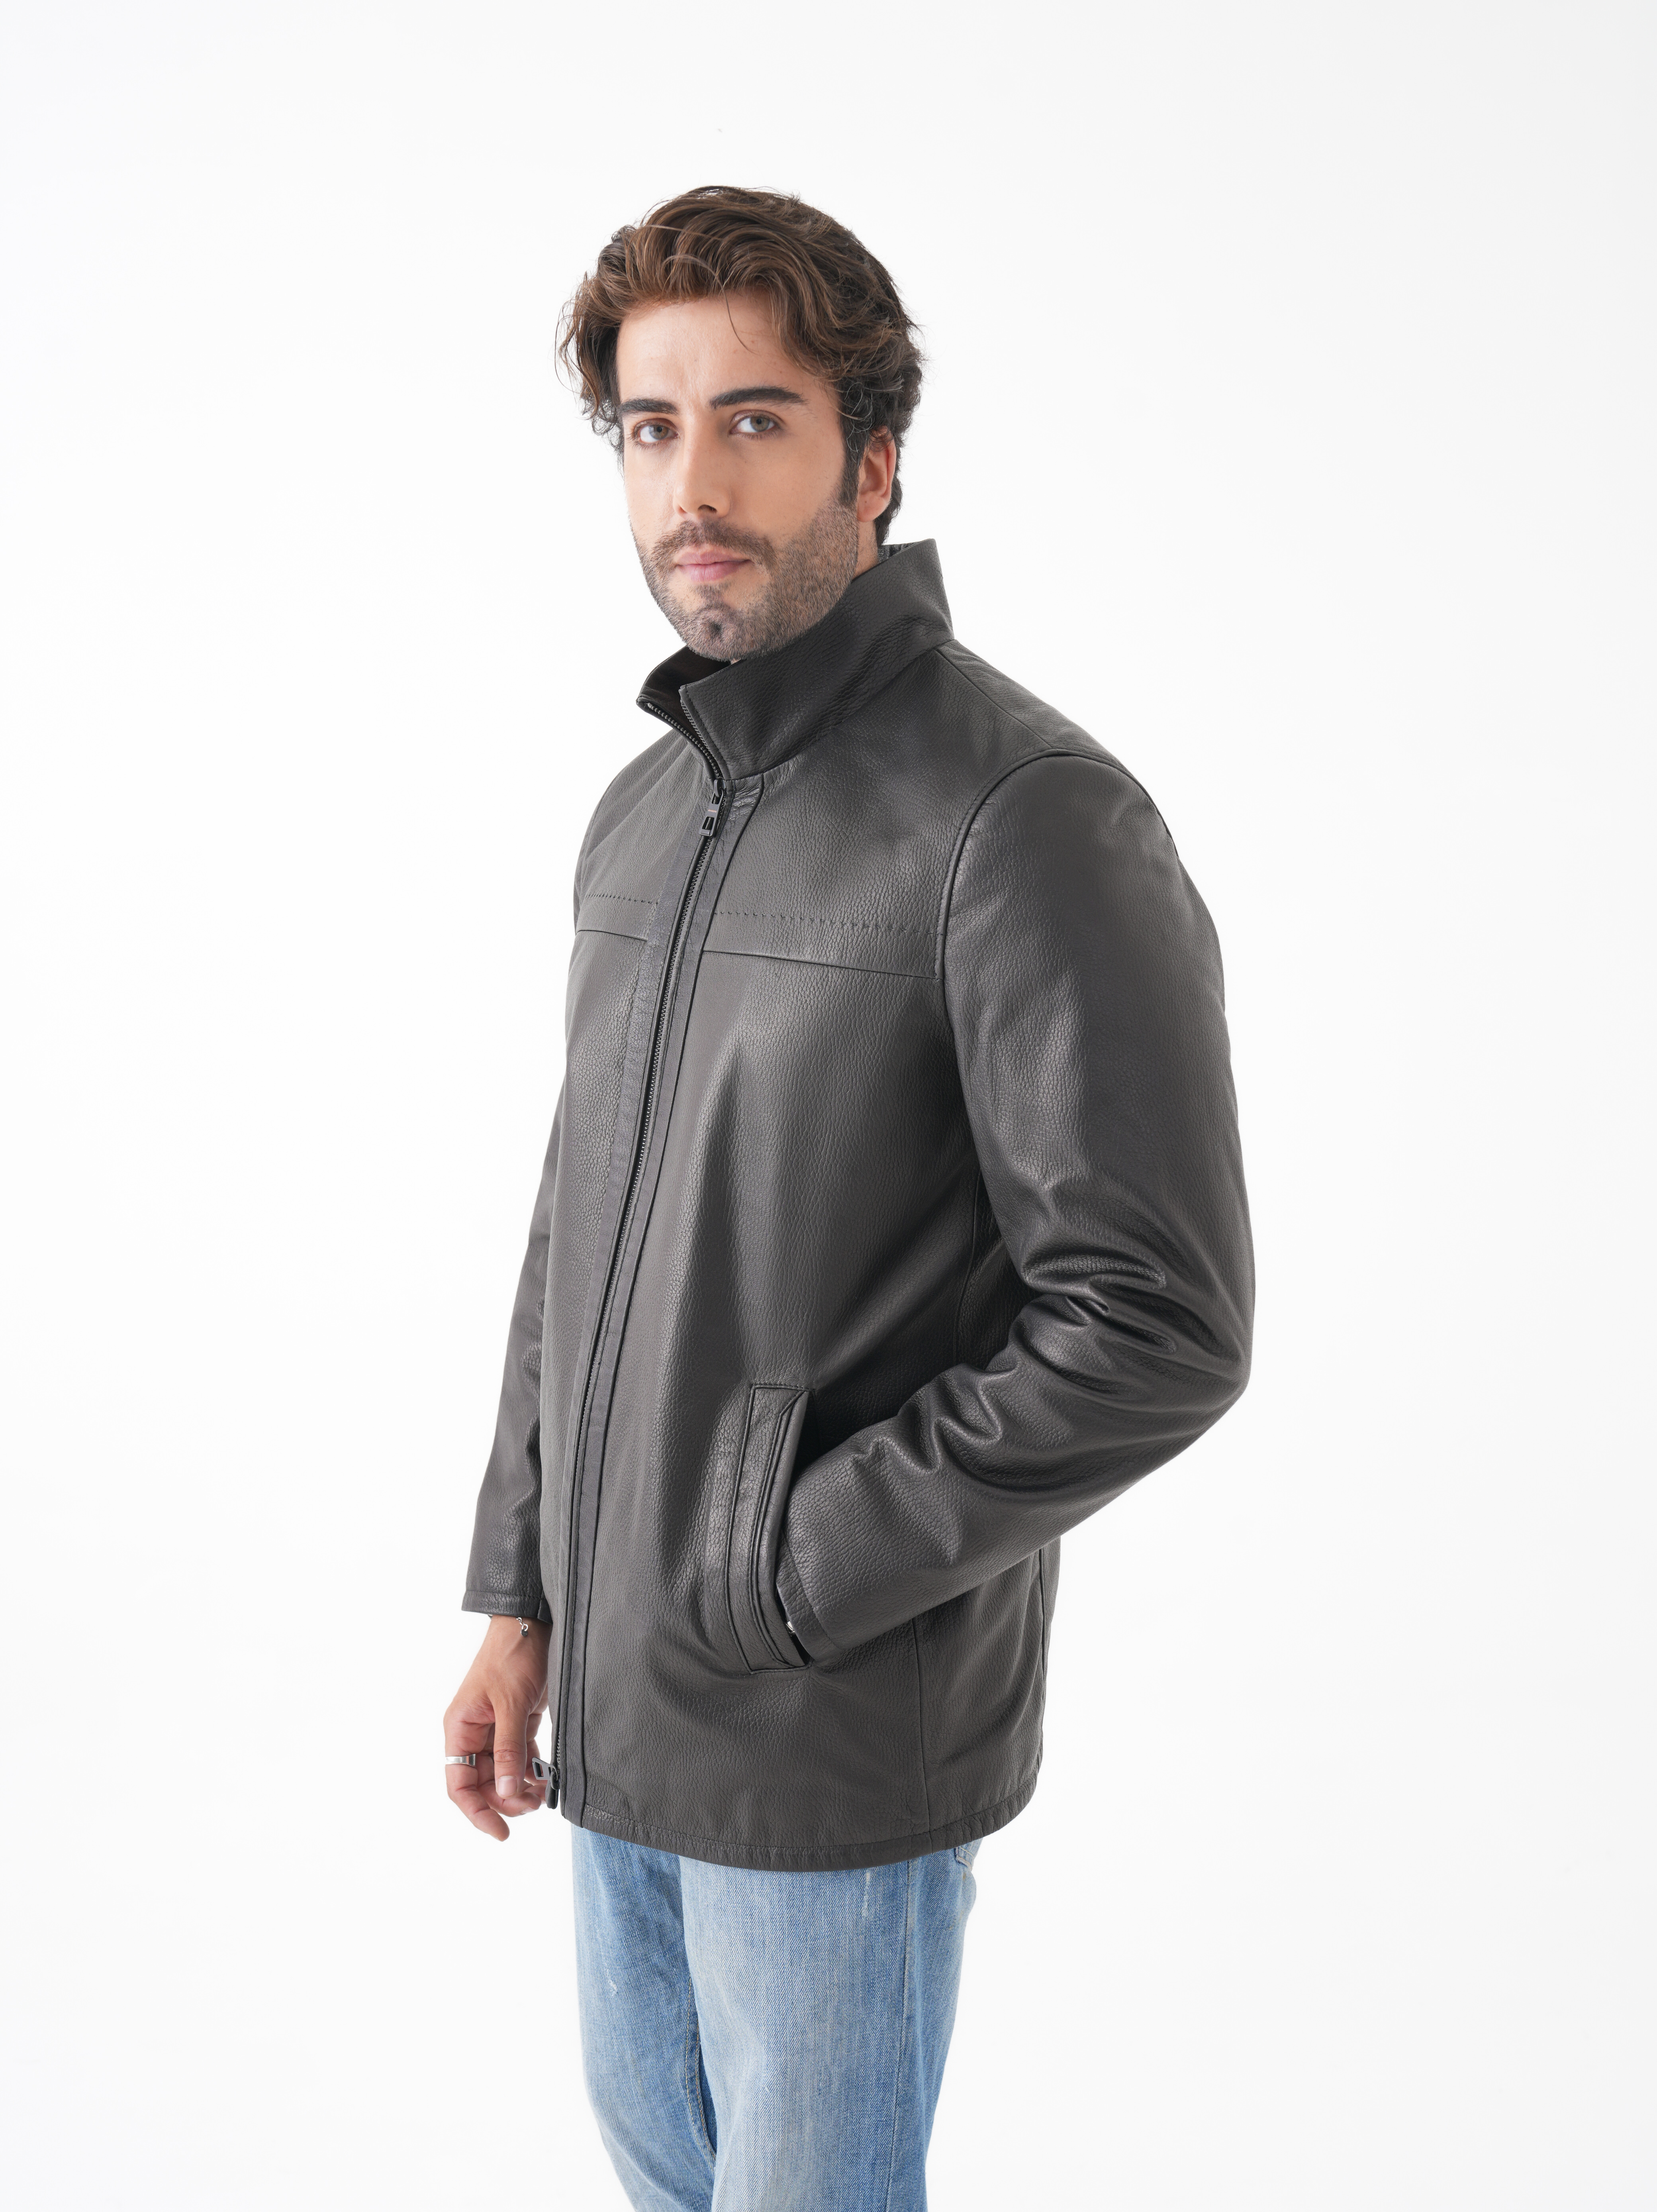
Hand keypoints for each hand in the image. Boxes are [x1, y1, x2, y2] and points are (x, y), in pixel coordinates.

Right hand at [444, 1614, 552, 1840]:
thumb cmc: (513, 1656)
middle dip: (505, 1800)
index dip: (477, 1811)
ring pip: (503, 1772)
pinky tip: (545, 1778)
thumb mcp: (511, 1704)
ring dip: (520, 1788)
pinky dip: (531, 1770)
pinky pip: (520, 1756)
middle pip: (483, 1782)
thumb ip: (509, 1749)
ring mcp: (495, 1727)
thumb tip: (507, 1792)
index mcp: (460, 1728)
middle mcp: (474, 1732)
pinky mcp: (517, 1721)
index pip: (459, 1783)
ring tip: (541, 1794)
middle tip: (532, 1806)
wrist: (532, 1624)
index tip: (500, 1832)